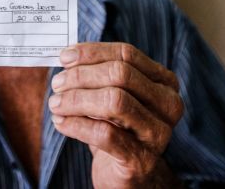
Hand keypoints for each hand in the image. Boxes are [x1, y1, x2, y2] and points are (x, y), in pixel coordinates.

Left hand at [49, 42, 183, 187]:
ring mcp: (157, 133)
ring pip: (114, 102)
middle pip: (120, 75)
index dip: (92, 53)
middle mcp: (168, 105)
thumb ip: (97, 73)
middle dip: (81, 76)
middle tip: (57, 84)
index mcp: (164, 82)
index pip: (127, 54)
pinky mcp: (140, 159)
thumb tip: (68, 55)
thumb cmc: (117, 126)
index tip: (64, 57)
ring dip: (76, 100)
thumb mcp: (111, 94)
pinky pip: (104, 134)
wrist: (129, 172)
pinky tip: (61, 123)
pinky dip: (76, 125)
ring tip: (56, 104)